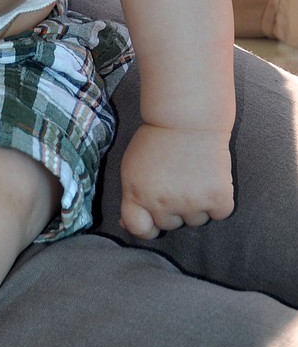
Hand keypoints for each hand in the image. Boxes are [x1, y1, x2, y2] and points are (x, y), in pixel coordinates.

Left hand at [120, 123, 234, 239]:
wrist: (188, 117)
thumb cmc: (158, 139)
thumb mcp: (132, 166)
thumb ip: (132, 196)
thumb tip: (126, 224)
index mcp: (136, 193)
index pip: (138, 229)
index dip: (147, 226)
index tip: (153, 217)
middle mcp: (161, 202)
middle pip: (170, 225)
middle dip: (174, 208)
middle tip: (178, 179)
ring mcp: (190, 202)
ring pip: (196, 221)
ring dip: (197, 205)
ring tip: (194, 175)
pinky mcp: (217, 197)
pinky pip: (220, 213)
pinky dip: (219, 200)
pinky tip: (211, 178)